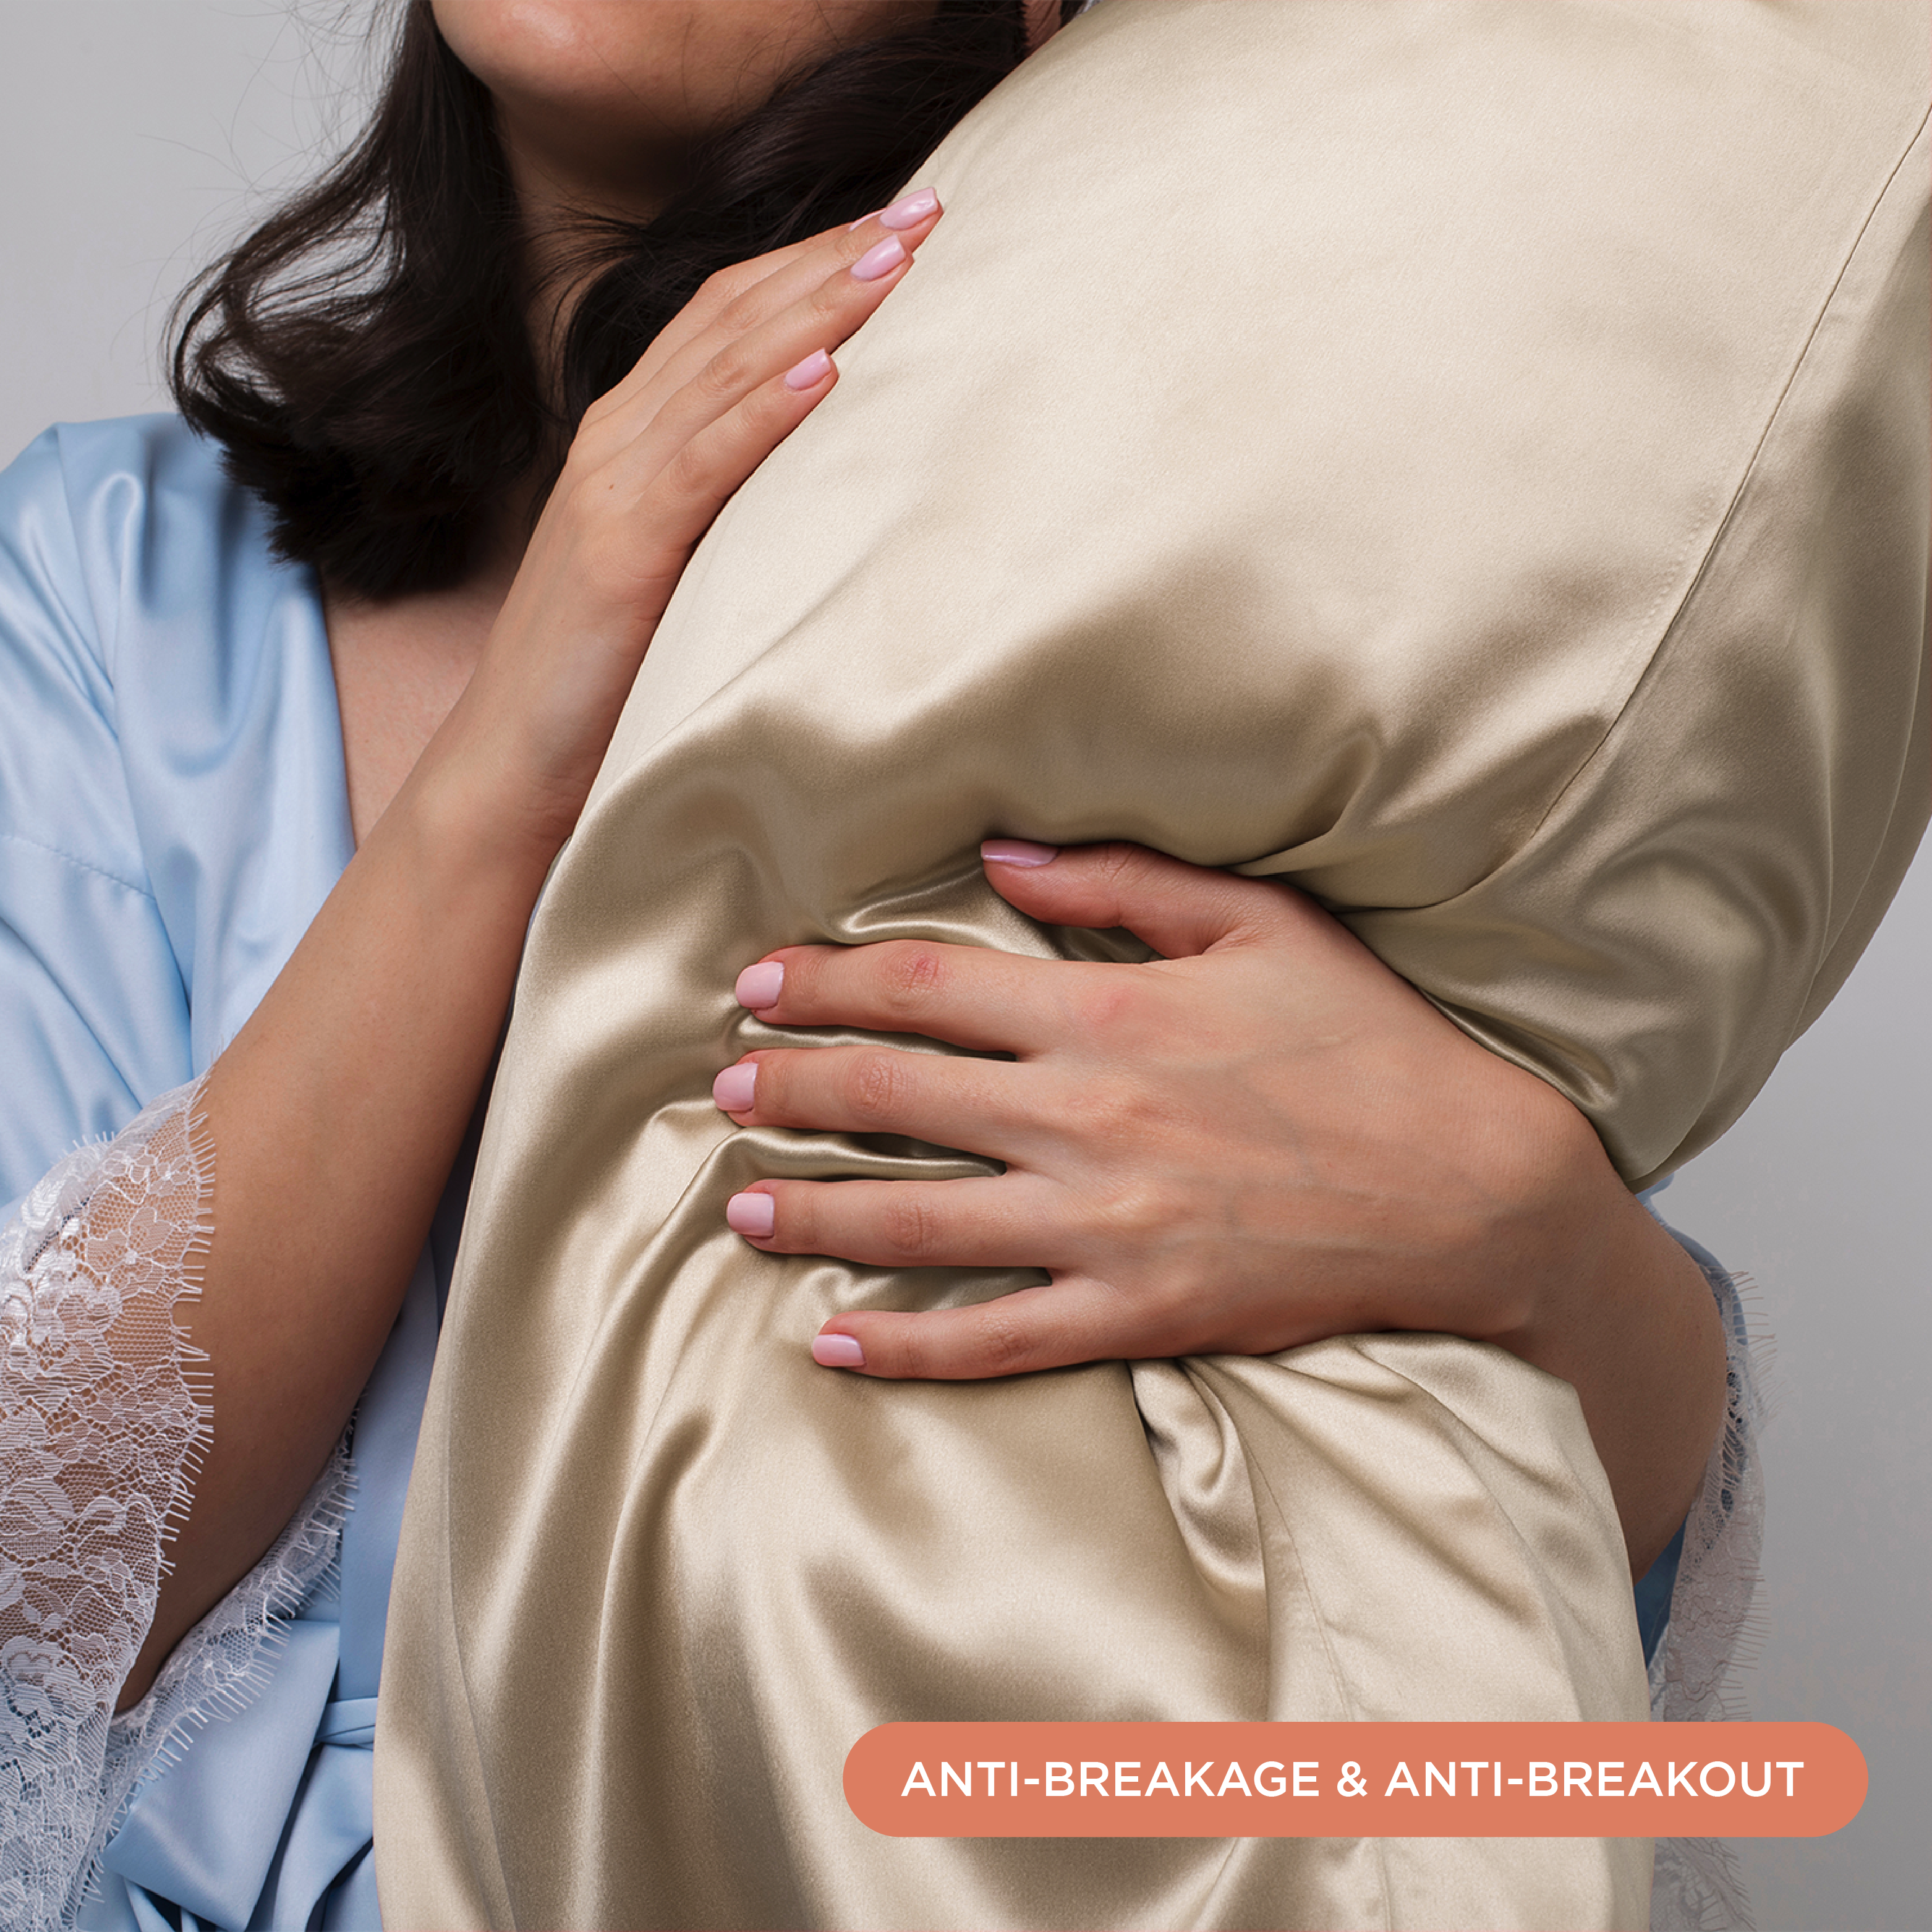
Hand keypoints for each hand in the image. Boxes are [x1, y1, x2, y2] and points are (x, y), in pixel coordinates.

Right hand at [437, 189, 944, 855]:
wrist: (513, 766)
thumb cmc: (607, 676)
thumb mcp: (684, 569)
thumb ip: (737, 510)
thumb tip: (838, 480)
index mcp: (636, 435)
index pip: (730, 317)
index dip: (814, 261)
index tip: (903, 224)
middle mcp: (620, 440)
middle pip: (735, 318)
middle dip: (833, 257)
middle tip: (928, 207)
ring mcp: (613, 488)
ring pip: (724, 371)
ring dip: (816, 309)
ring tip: (896, 261)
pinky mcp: (619, 551)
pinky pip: (702, 465)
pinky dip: (763, 413)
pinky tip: (824, 373)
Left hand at [714, 840, 1724, 1572]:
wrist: (1471, 1188)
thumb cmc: (1366, 1045)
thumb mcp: (1263, 925)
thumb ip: (1124, 880)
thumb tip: (999, 853)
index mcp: (1111, 1013)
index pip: (926, 987)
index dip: (826, 979)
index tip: (758, 982)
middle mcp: (1086, 1118)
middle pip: (896, 1096)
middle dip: (794, 1086)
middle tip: (726, 1085)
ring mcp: (1104, 1226)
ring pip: (916, 1220)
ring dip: (812, 1208)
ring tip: (739, 1201)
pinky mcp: (1135, 1313)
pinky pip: (992, 1336)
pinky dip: (902, 1344)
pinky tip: (827, 1343)